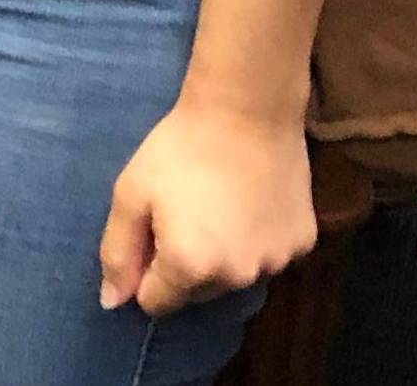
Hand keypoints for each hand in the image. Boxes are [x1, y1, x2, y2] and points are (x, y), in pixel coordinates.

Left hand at [98, 99, 317, 317]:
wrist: (246, 111)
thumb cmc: (178, 150)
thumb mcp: (131, 194)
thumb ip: (118, 252)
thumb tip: (112, 304)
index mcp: (190, 268)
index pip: (157, 302)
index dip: (145, 271)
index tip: (150, 233)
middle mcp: (237, 277)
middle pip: (197, 292)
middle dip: (183, 265)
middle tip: (181, 212)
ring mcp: (276, 263)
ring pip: (235, 276)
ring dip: (222, 256)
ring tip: (216, 204)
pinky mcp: (304, 244)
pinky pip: (268, 255)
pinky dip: (256, 239)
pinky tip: (249, 201)